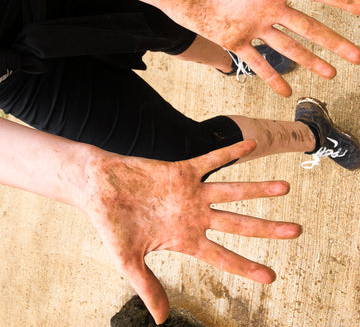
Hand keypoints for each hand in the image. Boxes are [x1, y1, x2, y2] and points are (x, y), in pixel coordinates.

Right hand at [82, 140, 300, 323]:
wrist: (99, 189)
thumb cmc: (111, 225)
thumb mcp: (128, 262)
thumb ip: (148, 287)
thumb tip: (162, 321)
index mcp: (184, 239)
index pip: (222, 257)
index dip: (247, 267)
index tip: (271, 276)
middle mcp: (194, 215)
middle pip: (239, 223)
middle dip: (267, 228)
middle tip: (296, 231)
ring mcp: (190, 192)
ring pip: (233, 191)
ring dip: (259, 189)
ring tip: (286, 187)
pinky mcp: (183, 170)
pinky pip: (212, 159)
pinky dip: (231, 152)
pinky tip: (252, 144)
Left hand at [153, 0, 359, 96]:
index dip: (342, 0)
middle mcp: (267, 5)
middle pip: (310, 26)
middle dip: (335, 41)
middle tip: (358, 57)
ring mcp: (251, 24)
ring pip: (288, 47)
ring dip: (310, 61)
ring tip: (330, 75)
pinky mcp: (231, 39)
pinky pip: (254, 62)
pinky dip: (270, 77)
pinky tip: (285, 92)